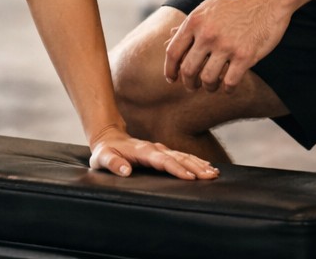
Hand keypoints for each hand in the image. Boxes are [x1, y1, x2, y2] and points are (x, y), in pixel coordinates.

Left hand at [87, 126, 218, 179]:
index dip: (176, 168)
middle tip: (211, 176)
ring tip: (214, 173)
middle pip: (178, 157)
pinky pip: (182, 156)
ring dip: (198, 164)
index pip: (162, 160)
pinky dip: (195, 161)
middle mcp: (154, 148)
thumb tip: (125, 170)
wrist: (108, 137)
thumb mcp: (102, 158)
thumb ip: (113, 163)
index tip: (190, 177)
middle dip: (195, 167)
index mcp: (142, 151)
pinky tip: (206, 166)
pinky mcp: (162, 152)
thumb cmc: (104, 151)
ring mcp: (160, 149)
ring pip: (183, 156)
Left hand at [164, 0, 289, 91]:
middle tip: (192, 86)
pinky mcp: (245, 56)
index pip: (173, 52)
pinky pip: (230, 82)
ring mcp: (226, 46)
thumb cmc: (235, 2)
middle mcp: (207, 35)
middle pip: (188, 70)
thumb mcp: (207, 8)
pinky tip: (228, 87)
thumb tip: (168, 38)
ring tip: (211, 86)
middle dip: (188, 83)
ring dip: (208, 87)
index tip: (172, 78)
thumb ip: (189, 25)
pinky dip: (227, 89)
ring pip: (208, 79)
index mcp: (195, 22)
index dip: (169, 69)